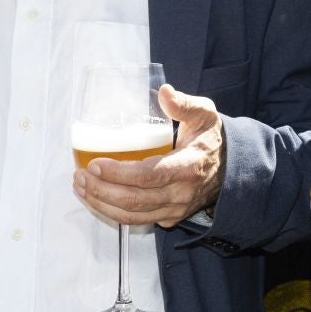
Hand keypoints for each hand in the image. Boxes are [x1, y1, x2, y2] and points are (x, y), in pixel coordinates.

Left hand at [73, 84, 224, 227]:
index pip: (150, 175)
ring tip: (80, 187)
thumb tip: (164, 92)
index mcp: (188, 166)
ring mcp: (175, 209)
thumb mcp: (205, 115)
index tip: (95, 164)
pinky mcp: (169, 217)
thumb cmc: (210, 139)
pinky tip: (96, 198)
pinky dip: (113, 212)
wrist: (231, 170)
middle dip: (101, 190)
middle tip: (79, 176)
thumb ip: (184, 103)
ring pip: (132, 215)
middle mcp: (181, 193)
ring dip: (101, 203)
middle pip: (135, 199)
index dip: (120, 173)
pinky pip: (137, 220)